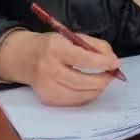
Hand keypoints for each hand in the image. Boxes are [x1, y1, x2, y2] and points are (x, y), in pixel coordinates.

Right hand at [0, 30, 119, 106]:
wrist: (24, 57)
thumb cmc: (53, 45)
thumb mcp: (72, 37)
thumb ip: (95, 46)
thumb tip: (113, 61)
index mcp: (55, 48)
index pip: (81, 58)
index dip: (102, 62)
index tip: (115, 63)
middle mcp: (48, 69)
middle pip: (81, 81)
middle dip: (102, 80)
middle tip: (112, 75)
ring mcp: (46, 86)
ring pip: (78, 95)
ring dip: (96, 90)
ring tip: (103, 81)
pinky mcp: (46, 98)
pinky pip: (73, 102)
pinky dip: (86, 96)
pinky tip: (90, 88)